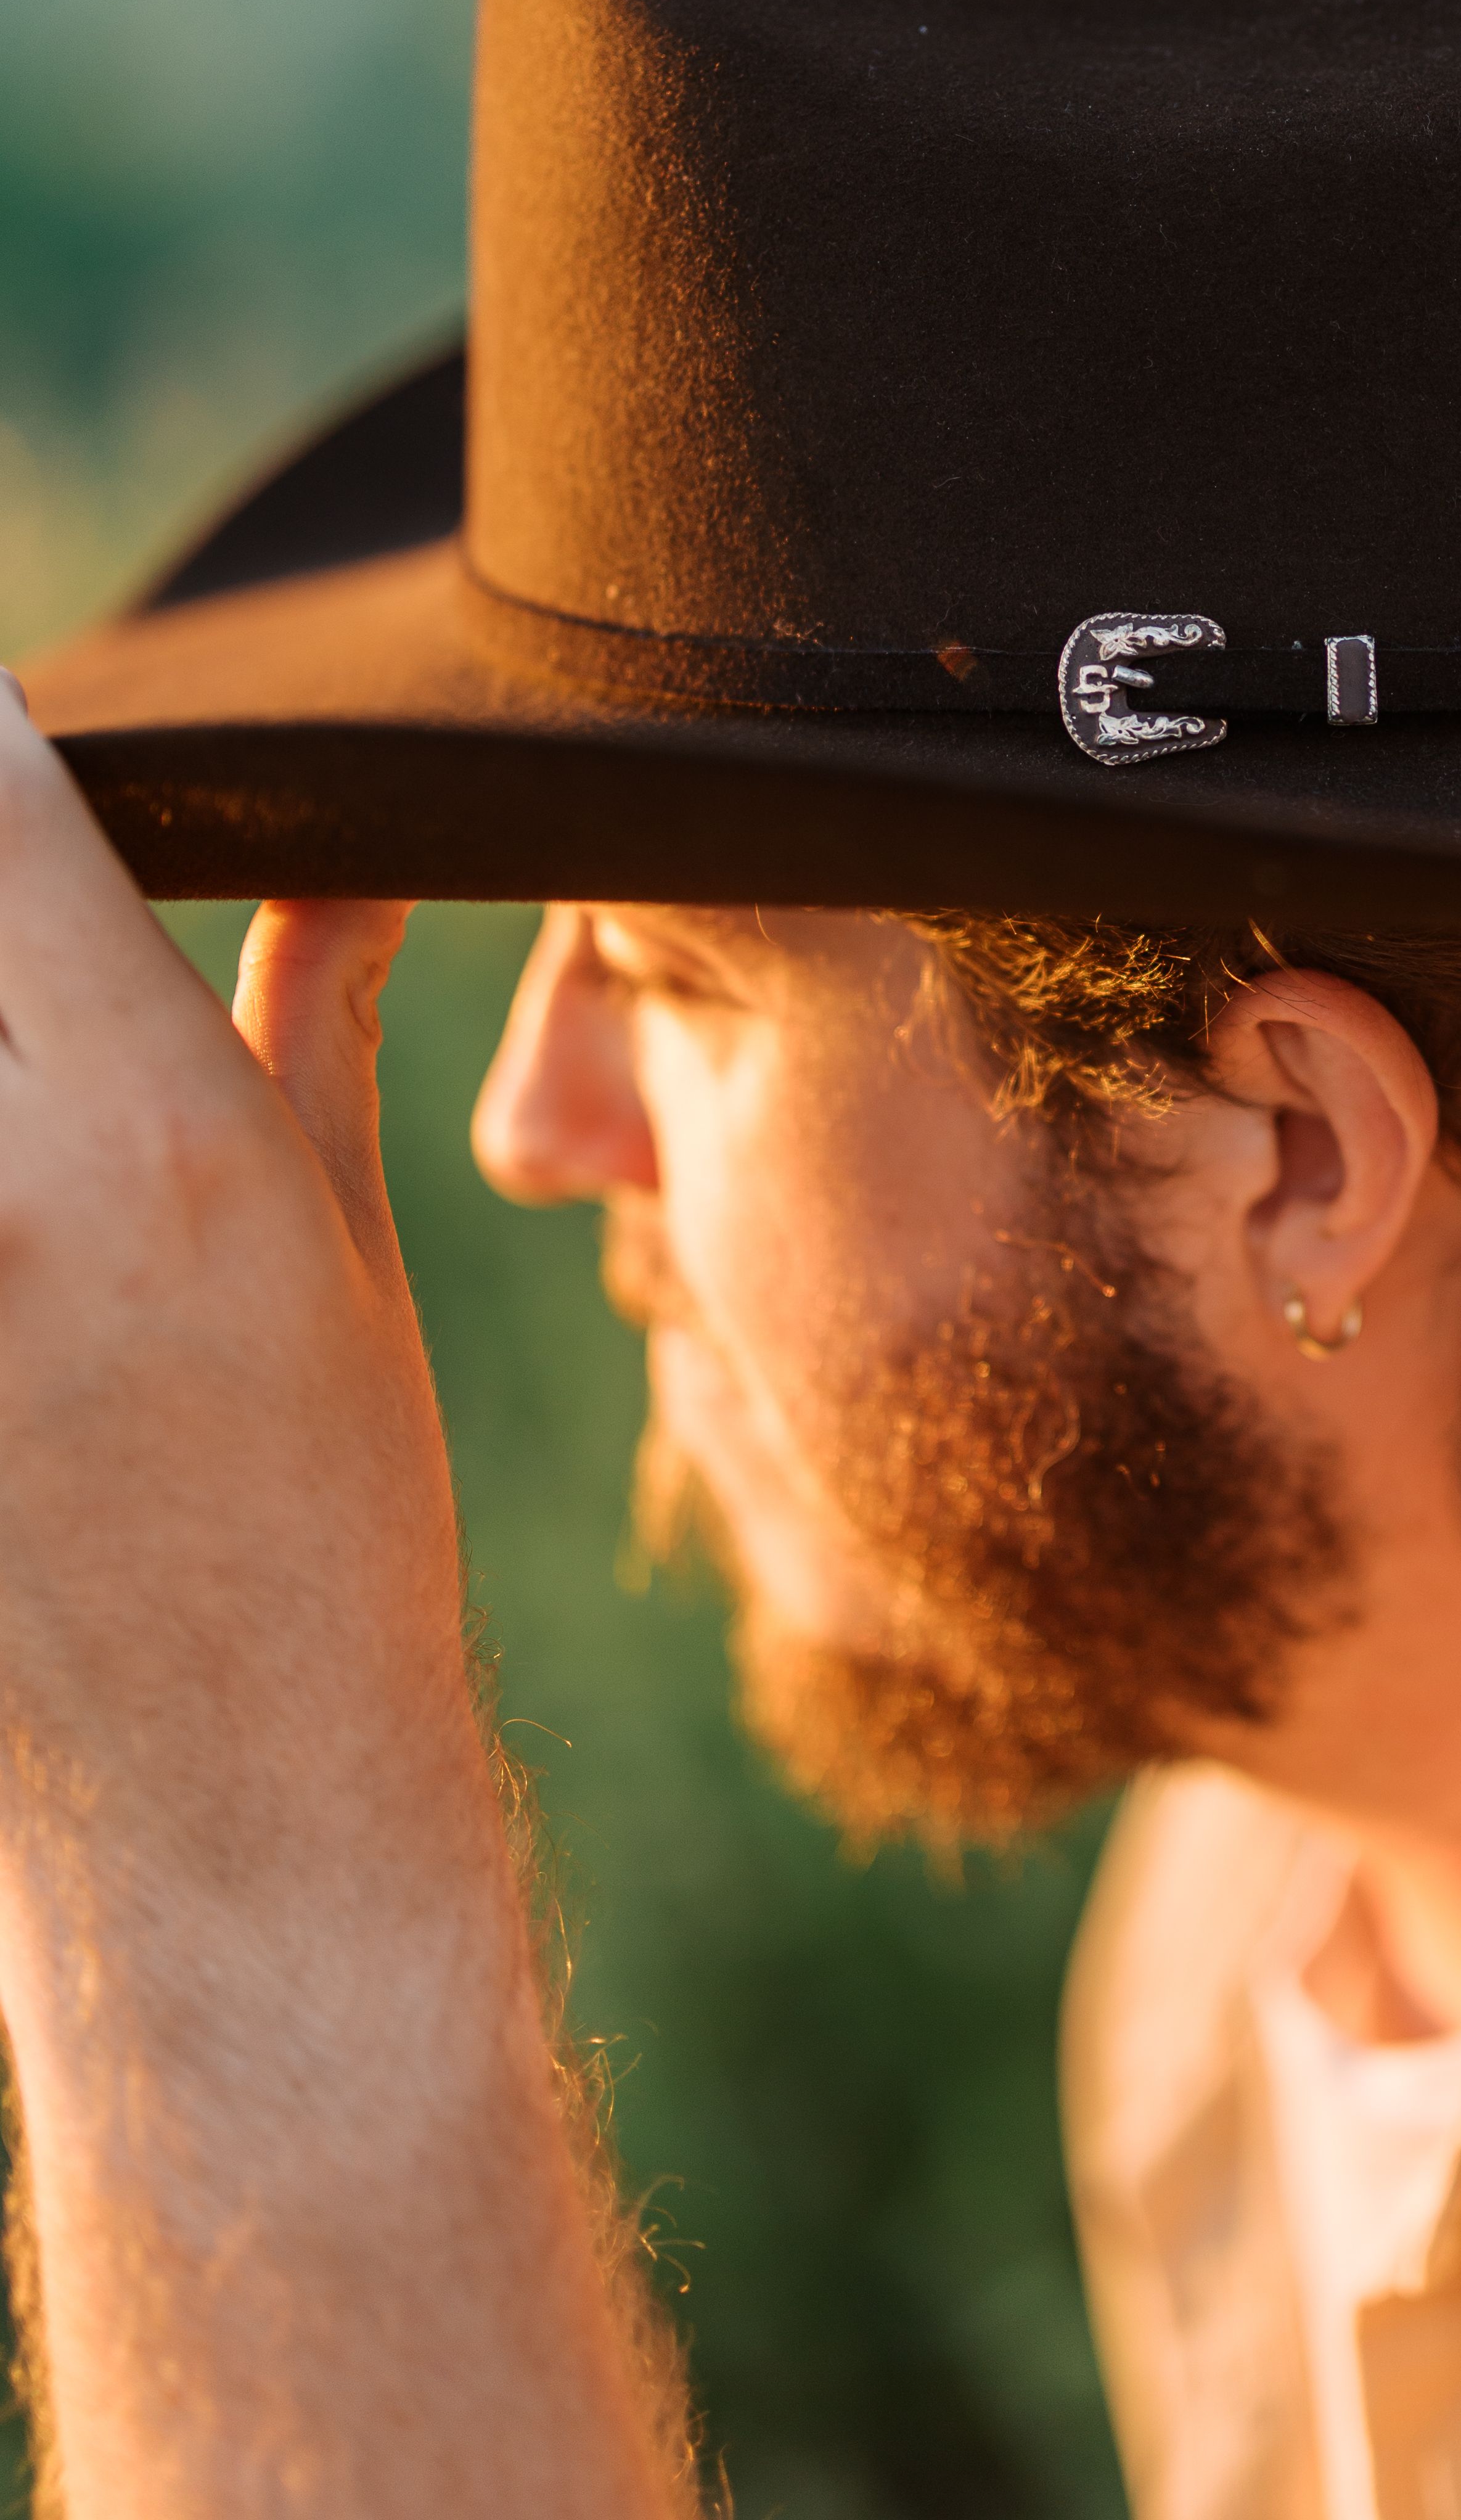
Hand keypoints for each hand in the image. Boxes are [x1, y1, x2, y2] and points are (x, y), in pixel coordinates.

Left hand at [0, 713, 454, 1998]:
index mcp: (152, 1141)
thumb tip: (349, 861)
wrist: (215, 1814)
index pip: (5, 810)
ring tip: (36, 1133)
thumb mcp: (338, 1248)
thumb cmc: (319, 1524)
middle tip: (39, 984)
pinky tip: (28, 1260)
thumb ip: (312, 1015)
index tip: (9, 724)